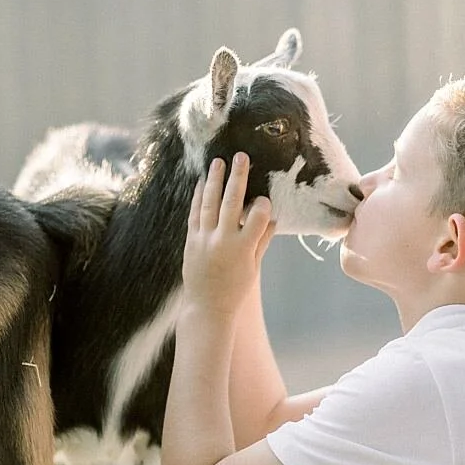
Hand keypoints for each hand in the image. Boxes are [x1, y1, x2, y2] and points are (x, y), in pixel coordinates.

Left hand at [181, 154, 273, 321]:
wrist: (206, 307)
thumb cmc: (235, 289)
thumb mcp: (254, 266)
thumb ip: (262, 240)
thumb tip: (273, 218)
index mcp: (243, 248)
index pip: (257, 216)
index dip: (263, 205)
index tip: (265, 199)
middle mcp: (223, 241)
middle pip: (231, 202)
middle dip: (237, 177)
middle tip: (241, 157)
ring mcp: (204, 240)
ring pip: (209, 204)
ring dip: (214, 180)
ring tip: (217, 162)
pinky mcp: (191, 242)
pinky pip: (194, 214)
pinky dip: (198, 197)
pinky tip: (201, 183)